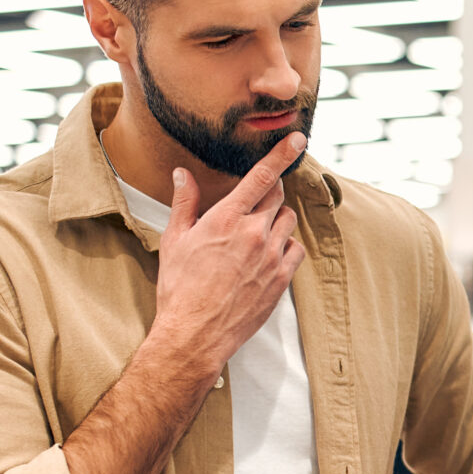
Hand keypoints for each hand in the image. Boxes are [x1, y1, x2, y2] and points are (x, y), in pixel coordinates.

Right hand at [149, 142, 306, 376]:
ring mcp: (271, 256)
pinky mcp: (281, 279)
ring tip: (257, 233)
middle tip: (256, 201)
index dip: (282, 154)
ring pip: (288, 221)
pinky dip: (286, 246)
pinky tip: (268, 254)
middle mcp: (253, 233)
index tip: (297, 139)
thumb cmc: (179, 288)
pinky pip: (295, 249)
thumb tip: (181, 175)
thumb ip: (184, 203)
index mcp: (226, 219)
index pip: (261, 176)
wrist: (195, 334)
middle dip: (269, 192)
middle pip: (277, 196)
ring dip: (277, 220)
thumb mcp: (174, 240)